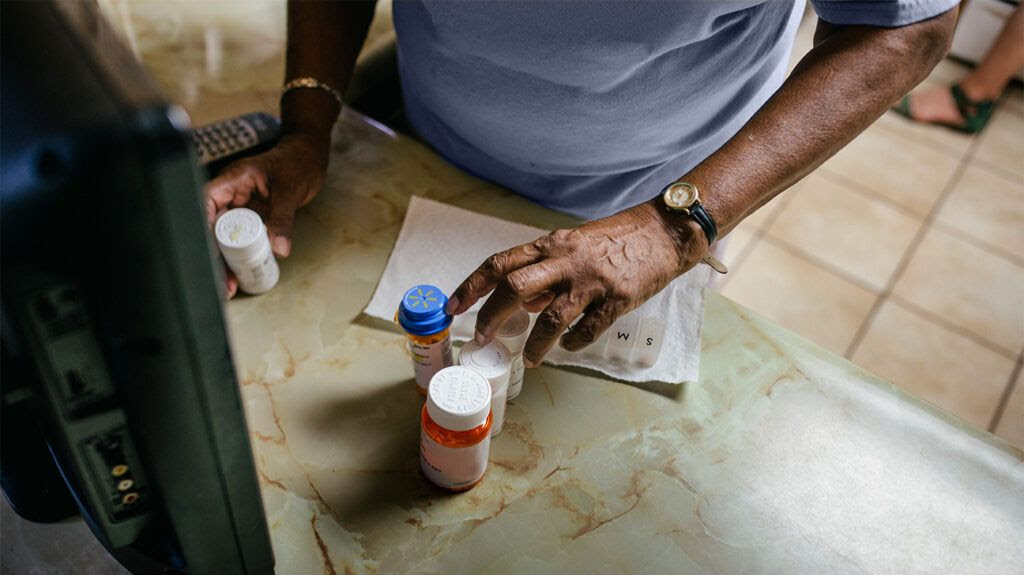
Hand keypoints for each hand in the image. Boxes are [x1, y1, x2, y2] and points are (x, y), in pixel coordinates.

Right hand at [204, 132, 328, 296]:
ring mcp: (239, 206)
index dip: (203, 226)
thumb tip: (279, 248)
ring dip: (225, 260)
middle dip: (214, 254)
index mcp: (234, 179)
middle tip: (222, 281)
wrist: (308, 155)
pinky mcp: (249, 217)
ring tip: (229, 285)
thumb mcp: (291, 190)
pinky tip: (239, 274)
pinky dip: (239, 256)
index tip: (209, 252)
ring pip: (224, 236)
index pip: (207, 201)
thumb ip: (283, 219)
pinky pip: (239, 238)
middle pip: (212, 225)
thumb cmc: (298, 161)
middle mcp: (231, 193)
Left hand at [447, 201, 708, 366]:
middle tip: (481, 338)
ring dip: (534, 343)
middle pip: (514, 288)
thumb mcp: (574, 246)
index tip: (453, 306)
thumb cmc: (617, 239)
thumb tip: (522, 304)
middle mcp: (566, 260)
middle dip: (491, 316)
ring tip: (528, 358)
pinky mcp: (616, 300)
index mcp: (552, 245)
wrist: (665, 233)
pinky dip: (571, 344)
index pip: (500, 263)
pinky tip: (566, 349)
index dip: (472, 286)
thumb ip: (546, 271)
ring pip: (549, 317)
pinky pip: (585, 330)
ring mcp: (591, 281)